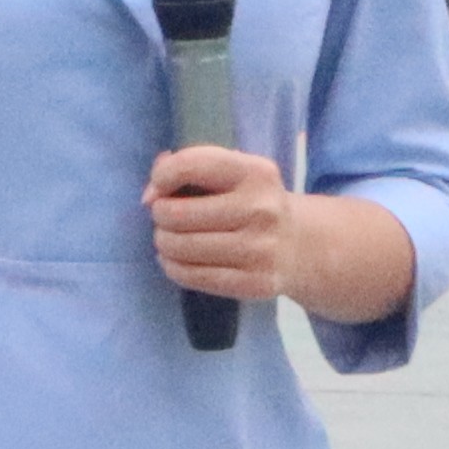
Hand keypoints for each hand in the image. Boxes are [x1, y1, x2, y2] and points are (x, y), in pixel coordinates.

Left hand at [146, 144, 301, 302]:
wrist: (300, 244)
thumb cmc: (248, 201)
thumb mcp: (231, 172)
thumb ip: (186, 168)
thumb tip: (149, 197)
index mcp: (256, 173)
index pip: (189, 165)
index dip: (161, 177)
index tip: (161, 189)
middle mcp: (262, 210)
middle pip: (175, 214)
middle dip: (160, 216)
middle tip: (169, 218)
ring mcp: (261, 250)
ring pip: (178, 247)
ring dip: (163, 242)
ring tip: (173, 238)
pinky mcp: (256, 283)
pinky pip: (191, 276)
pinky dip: (173, 267)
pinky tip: (179, 260)